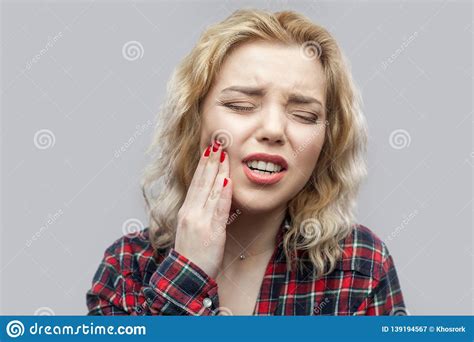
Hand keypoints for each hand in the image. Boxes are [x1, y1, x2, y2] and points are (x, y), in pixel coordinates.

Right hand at [174, 140, 231, 278]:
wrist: (186, 276)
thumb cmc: (191, 255)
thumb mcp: (191, 229)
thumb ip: (199, 213)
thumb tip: (210, 198)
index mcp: (187, 211)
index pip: (196, 183)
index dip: (203, 165)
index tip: (209, 150)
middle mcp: (191, 213)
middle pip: (202, 182)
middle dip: (210, 161)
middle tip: (217, 142)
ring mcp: (200, 221)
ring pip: (210, 191)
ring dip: (217, 171)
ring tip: (223, 153)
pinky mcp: (211, 232)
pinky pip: (218, 209)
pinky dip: (223, 194)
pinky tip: (227, 181)